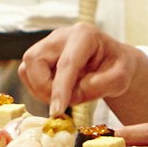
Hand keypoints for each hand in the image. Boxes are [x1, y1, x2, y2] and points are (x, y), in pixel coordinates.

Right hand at [19, 22, 147, 118]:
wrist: (113, 63)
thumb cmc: (118, 68)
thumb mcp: (120, 79)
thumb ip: (100, 86)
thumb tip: (73, 94)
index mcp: (85, 35)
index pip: (66, 63)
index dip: (60, 89)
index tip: (57, 111)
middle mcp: (61, 35)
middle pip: (35, 60)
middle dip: (44, 87)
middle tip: (62, 104)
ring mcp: (48, 43)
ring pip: (27, 68)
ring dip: (40, 89)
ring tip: (64, 96)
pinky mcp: (40, 55)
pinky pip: (27, 74)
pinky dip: (38, 88)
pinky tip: (57, 91)